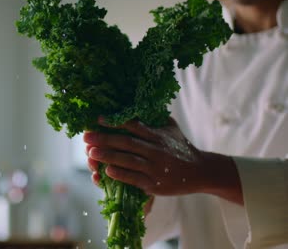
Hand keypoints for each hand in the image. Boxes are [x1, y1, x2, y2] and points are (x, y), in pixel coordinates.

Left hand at [84, 118, 242, 204]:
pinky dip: (121, 175)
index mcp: (158, 135)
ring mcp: (156, 168)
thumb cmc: (182, 147)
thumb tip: (138, 103)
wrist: (201, 171)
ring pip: (128, 160)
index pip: (134, 126)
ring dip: (108, 156)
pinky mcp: (155, 184)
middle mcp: (156, 150)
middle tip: (86, 136)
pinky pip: (135, 179)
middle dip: (104, 139)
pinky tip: (106, 171)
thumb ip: (155, 118)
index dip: (115, 122)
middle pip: (127, 143)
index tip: (97, 119)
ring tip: (91, 153)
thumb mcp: (172, 129)